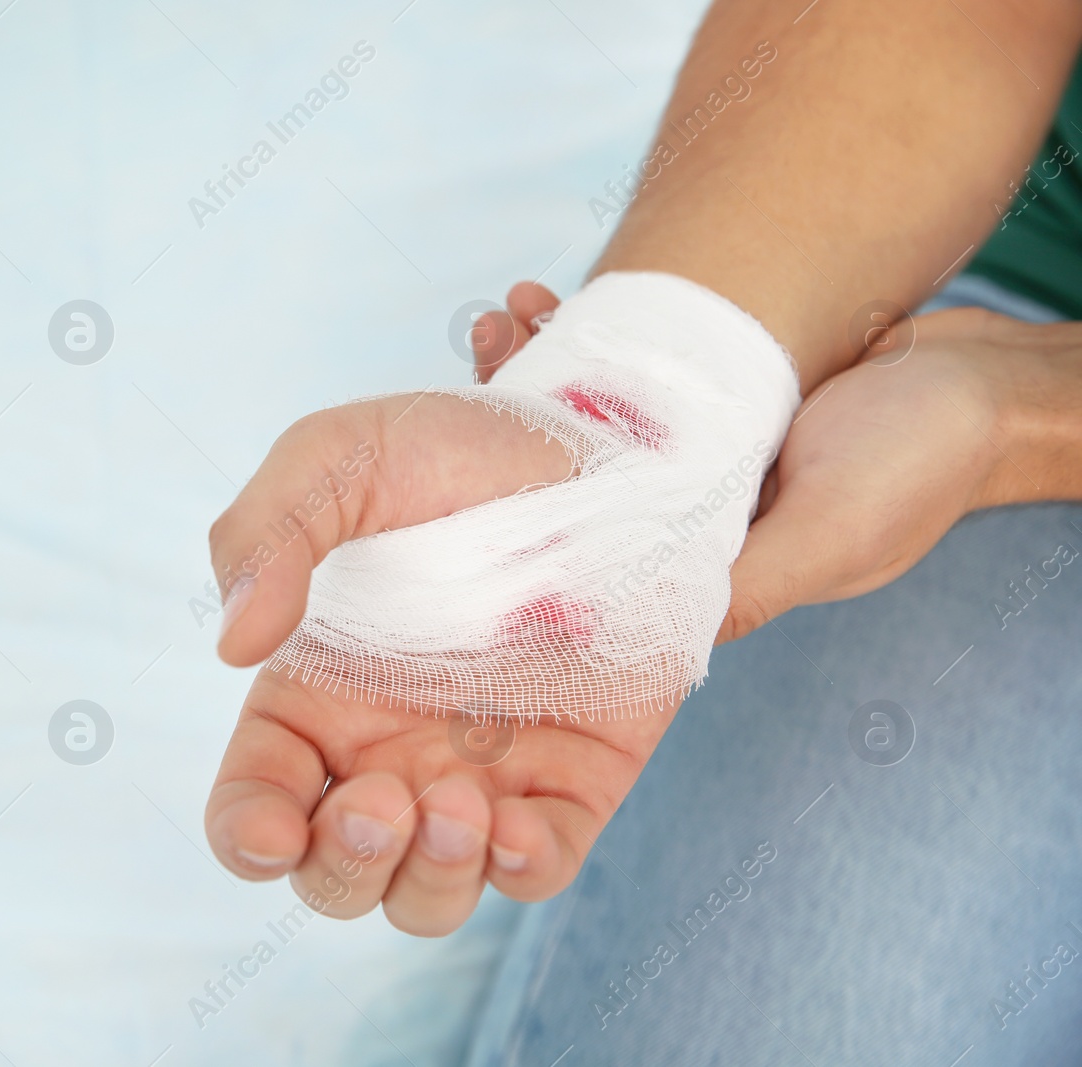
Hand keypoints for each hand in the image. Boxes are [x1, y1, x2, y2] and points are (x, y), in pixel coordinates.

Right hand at [204, 284, 683, 935]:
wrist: (606, 448)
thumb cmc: (459, 451)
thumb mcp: (341, 457)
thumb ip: (268, 531)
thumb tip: (234, 646)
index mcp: (314, 696)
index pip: (253, 803)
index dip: (248, 838)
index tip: (273, 831)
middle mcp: (385, 753)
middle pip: (334, 876)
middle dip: (342, 866)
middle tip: (381, 802)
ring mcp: (477, 776)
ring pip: (425, 896)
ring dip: (427, 880)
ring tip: (457, 804)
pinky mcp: (570, 783)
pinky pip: (536, 870)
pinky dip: (520, 871)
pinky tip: (519, 824)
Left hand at [475, 282, 1060, 641]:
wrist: (996, 380)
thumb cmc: (928, 460)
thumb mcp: (832, 531)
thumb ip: (740, 582)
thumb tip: (636, 629)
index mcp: (705, 562)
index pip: (591, 542)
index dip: (526, 495)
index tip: (476, 437)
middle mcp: (691, 510)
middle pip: (579, 470)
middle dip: (521, 411)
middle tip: (485, 344)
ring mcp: (703, 450)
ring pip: (597, 414)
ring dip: (548, 364)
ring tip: (509, 313)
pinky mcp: (722, 397)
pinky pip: (640, 370)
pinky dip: (599, 338)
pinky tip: (558, 300)